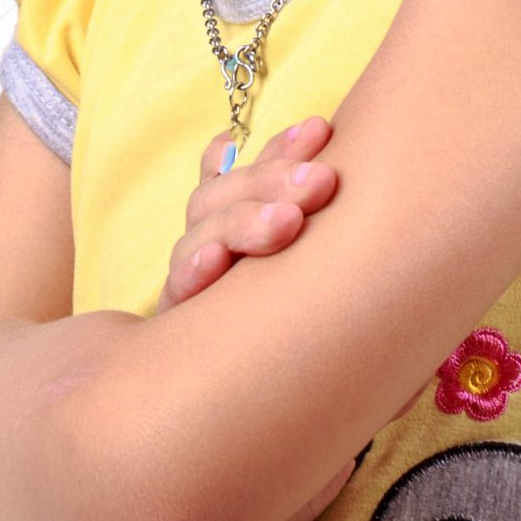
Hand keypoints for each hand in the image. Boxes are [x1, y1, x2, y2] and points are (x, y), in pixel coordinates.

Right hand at [154, 116, 340, 312]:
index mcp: (239, 216)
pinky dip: (196, 268)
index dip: (282, 147)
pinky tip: (217, 260)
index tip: (320, 129)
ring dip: (245, 220)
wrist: (236, 391)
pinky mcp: (180, 320)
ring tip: (289, 221)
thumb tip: (340, 153)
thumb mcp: (307, 260)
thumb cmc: (291, 317)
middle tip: (321, 181)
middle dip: (273, 178)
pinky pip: (180, 287)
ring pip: (204, 231)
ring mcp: (193, 276)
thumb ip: (312, 212)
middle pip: (226, 193)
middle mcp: (211, 240)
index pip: (255, 168)